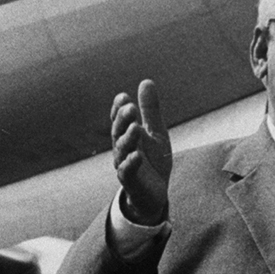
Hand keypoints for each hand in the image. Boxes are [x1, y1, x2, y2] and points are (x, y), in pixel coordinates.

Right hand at [111, 79, 172, 223]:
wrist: (156, 193)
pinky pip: (128, 171)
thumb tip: (146, 81)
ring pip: (122, 150)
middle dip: (122, 120)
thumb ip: (150, 110)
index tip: (123, 97)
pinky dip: (131, 163)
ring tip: (135, 127)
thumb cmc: (153, 160)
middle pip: (118, 132)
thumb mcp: (155, 132)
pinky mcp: (132, 181)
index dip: (119, 109)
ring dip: (128, 138)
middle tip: (129, 107)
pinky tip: (137, 155)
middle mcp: (122, 149)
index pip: (119, 119)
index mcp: (127, 135)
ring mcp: (125, 165)